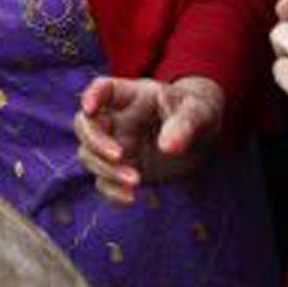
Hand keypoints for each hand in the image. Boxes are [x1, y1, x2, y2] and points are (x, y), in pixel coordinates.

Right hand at [74, 75, 225, 204]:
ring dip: (106, 170)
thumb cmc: (197, 113)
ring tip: (135, 181)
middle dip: (95, 141)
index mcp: (131, 96)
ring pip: (89, 156)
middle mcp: (116, 119)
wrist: (202, 138)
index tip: (89, 108)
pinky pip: (104, 182)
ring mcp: (116, 145)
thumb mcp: (197, 112)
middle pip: (85, 124)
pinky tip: (131, 198)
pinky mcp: (120, 170)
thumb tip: (168, 146)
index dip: (91, 96)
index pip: (103, 88)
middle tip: (118, 156)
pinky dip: (112, 191)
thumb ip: (184, 124)